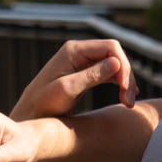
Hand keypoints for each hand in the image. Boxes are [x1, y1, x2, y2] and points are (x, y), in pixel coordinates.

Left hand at [12, 39, 134, 121]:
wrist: (31, 115)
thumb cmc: (45, 103)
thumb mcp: (68, 90)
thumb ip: (92, 75)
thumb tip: (116, 62)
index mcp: (74, 50)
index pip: (110, 47)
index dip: (123, 65)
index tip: (125, 89)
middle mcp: (80, 52)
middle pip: (115, 55)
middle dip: (126, 76)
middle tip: (129, 101)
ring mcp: (83, 62)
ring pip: (115, 65)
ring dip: (125, 82)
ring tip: (128, 103)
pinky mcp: (86, 73)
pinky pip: (109, 74)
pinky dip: (119, 84)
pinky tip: (126, 98)